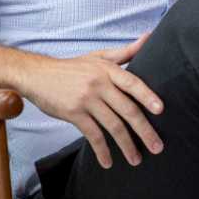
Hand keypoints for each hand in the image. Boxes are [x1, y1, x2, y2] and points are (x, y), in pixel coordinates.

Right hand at [16, 32, 162, 168]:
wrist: (37, 75)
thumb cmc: (73, 67)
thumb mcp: (99, 56)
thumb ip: (126, 51)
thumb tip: (149, 36)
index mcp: (108, 70)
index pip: (132, 83)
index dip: (147, 96)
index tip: (161, 110)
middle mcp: (99, 84)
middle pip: (127, 110)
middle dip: (144, 130)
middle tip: (157, 147)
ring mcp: (86, 100)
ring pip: (112, 126)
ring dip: (126, 145)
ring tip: (137, 159)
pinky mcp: (74, 114)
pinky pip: (92, 135)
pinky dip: (101, 150)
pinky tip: (108, 162)